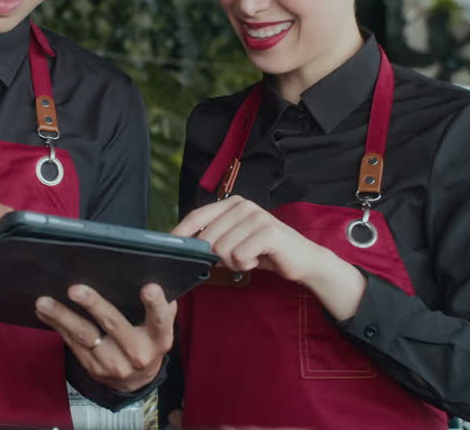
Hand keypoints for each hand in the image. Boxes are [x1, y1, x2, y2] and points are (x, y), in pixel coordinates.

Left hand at [34, 283, 174, 393]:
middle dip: (93, 305)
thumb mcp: (160, 328)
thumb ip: (162, 307)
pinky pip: (72, 343)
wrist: (136, 381)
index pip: (160, 320)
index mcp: (158, 339)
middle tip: (75, 289)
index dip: (155, 304)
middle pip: (113, 325)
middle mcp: (137, 353)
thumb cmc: (148, 342)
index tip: (148, 288)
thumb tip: (158, 276)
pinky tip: (44, 312)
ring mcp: (113, 363)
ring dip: (62, 317)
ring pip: (85, 336)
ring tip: (44, 302)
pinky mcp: (93, 367)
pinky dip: (57, 325)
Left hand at [171, 196, 365, 319]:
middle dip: (217, 257)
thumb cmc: (264, 251)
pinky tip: (258, 260)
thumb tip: (183, 246)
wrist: (302, 259)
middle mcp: (243, 205)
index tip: (168, 245)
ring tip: (249, 258)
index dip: (180, 232)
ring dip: (233, 263)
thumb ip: (213, 239)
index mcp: (232, 204)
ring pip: (222, 249)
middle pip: (207, 237)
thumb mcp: (235, 242)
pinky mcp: (268, 231)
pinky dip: (245, 266)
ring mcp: (256, 216)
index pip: (197, 216)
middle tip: (236, 259)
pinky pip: (239, 256)